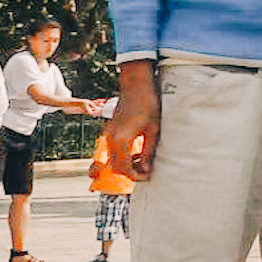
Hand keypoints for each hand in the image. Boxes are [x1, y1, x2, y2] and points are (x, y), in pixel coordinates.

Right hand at [106, 63, 160, 179]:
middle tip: (145, 170)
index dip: (136, 176)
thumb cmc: (147, 105)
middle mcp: (110, 139)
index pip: (123, 168)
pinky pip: (111, 150)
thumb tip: (147, 169)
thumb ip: (148, 152)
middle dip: (129, 172)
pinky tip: (136, 151)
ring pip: (111, 159)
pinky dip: (122, 156)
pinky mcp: (109, 131)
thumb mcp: (153, 131)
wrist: (136, 86)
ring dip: (125, 164)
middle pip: (114, 167)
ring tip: (142, 160)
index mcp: (121, 140)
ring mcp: (108, 134)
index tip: (147, 175)